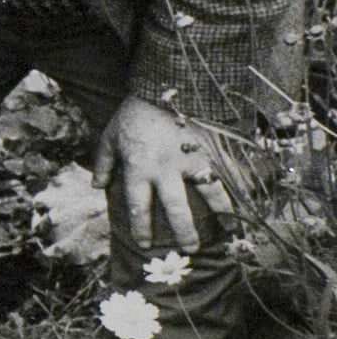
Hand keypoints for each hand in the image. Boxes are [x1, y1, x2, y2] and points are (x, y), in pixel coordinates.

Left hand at [91, 96, 232, 249]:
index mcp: (137, 169)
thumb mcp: (109, 137)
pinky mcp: (207, 150)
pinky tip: (240, 208)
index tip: (146, 243)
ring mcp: (188, 160)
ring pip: (204, 195)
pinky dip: (232, 192)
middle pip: (174, 208)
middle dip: (181, 232)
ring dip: (215, 216)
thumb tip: (96, 185)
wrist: (162, 88)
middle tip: (188, 250)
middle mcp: (163, 170)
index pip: (137, 205)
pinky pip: (222, 174)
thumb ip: (103, 163)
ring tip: (224, 234)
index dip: (141, 227)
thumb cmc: (133, 115)